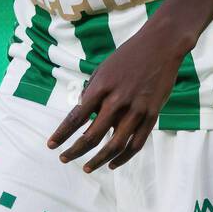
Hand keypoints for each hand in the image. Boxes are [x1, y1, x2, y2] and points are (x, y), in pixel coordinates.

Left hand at [46, 28, 184, 172]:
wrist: (161, 44)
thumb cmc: (128, 56)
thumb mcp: (104, 68)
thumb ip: (93, 91)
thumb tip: (82, 114)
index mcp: (102, 86)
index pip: (76, 117)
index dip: (62, 134)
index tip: (51, 145)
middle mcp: (118, 100)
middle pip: (92, 135)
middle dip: (75, 151)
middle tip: (64, 159)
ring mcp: (136, 109)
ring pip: (114, 145)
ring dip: (98, 160)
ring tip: (87, 167)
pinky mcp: (152, 115)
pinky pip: (136, 144)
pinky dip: (123, 157)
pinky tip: (112, 164)